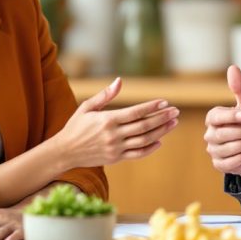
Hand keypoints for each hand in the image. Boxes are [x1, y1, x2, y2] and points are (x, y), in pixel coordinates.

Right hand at [57, 77, 178, 168]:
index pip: (135, 112)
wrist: (65, 152)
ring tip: (173, 123)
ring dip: (161, 132)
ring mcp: (116, 148)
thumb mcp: (87, 107)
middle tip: (175, 112)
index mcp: (107, 119)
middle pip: (144, 126)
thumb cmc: (75, 126)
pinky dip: (150, 148)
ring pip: (144, 140)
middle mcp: (113, 134)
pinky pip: (137, 154)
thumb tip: (119, 81)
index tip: (164, 102)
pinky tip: (160, 141)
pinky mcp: (116, 158)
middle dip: (162, 118)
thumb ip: (105, 95)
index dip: (152, 107)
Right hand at [204, 65, 240, 176]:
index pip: (216, 116)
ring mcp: (213, 150)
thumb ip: (240, 88)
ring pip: (228, 149)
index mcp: (213, 118)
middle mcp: (209, 134)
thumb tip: (232, 67)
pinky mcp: (220, 164)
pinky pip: (230, 162)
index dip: (231, 116)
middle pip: (223, 134)